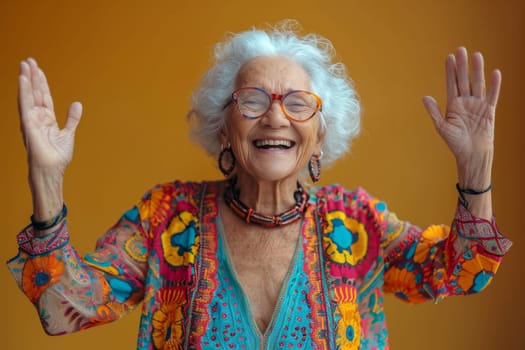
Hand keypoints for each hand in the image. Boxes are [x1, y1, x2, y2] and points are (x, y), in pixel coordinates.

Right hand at [18, 58, 81, 172]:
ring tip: (25, 64)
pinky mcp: (28, 124)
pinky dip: (23, 91)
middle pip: (34, 92)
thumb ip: (72, 118)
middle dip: (32, 76)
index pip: (43, 96)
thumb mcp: (68, 133)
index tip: (38, 68)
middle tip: (29, 60)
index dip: (41, 82)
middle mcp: (37, 117)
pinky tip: (23, 79)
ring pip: (28, 95)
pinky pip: (25, 104)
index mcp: (46, 119)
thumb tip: (77, 103)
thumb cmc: (58, 156)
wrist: (53, 170)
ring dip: (26, 79)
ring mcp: (31, 120)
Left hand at [422, 47, 500, 187]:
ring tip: (477, 55)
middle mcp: (466, 102)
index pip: (451, 84)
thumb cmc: (456, 143)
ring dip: (477, 70)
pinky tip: (495, 73)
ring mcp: (478, 105)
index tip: (449, 57)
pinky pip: (492, 96)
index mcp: (453, 105)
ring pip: (478, 84)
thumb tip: (425, 97)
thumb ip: (434, 111)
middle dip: (462, 66)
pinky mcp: (489, 111)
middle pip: (464, 80)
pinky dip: (494, 85)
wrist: (472, 154)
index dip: (450, 71)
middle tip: (461, 49)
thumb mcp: (442, 127)